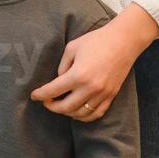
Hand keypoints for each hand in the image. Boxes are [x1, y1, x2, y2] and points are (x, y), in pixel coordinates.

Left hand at [30, 4, 158, 120]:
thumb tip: (58, 81)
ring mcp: (102, 94)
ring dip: (67, 113)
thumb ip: (62, 67)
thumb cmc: (96, 40)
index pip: (53, 91)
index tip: (34, 96)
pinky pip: (96, 114)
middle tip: (46, 102)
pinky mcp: (111, 96)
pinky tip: (77, 112)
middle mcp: (90, 88)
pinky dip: (84, 116)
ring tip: (60, 106)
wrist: (124, 41)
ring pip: (80, 114)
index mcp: (78, 75)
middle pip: (65, 107)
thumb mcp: (72, 48)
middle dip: (52, 107)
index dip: (41, 95)